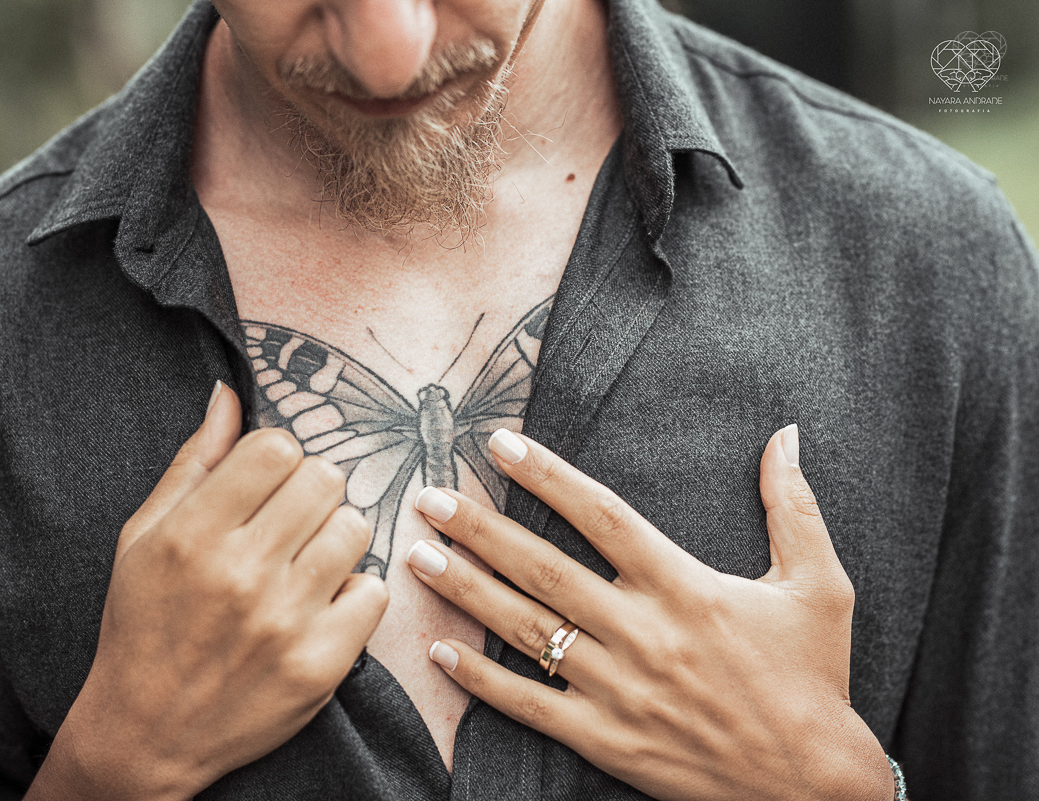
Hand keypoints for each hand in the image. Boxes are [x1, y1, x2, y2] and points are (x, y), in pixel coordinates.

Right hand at [27, 382, 388, 800]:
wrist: (146, 733)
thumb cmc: (143, 623)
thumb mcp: (144, 536)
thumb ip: (194, 462)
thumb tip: (230, 394)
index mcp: (193, 534)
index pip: (278, 447)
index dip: (278, 458)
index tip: (266, 483)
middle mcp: (241, 573)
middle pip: (325, 479)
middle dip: (311, 492)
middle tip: (289, 522)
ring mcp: (285, 621)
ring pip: (355, 528)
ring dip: (335, 538)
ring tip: (305, 562)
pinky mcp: (321, 664)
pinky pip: (374, 591)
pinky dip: (354, 594)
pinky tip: (321, 605)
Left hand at [407, 425, 894, 800]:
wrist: (817, 785)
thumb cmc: (815, 679)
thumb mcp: (820, 586)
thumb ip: (794, 508)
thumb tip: (787, 435)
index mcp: (685, 587)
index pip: (601, 516)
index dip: (547, 476)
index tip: (501, 445)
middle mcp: (643, 633)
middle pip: (543, 569)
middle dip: (479, 529)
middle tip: (427, 498)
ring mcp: (620, 690)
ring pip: (527, 631)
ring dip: (467, 591)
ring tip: (418, 558)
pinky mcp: (608, 740)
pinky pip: (531, 705)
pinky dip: (482, 680)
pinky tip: (441, 652)